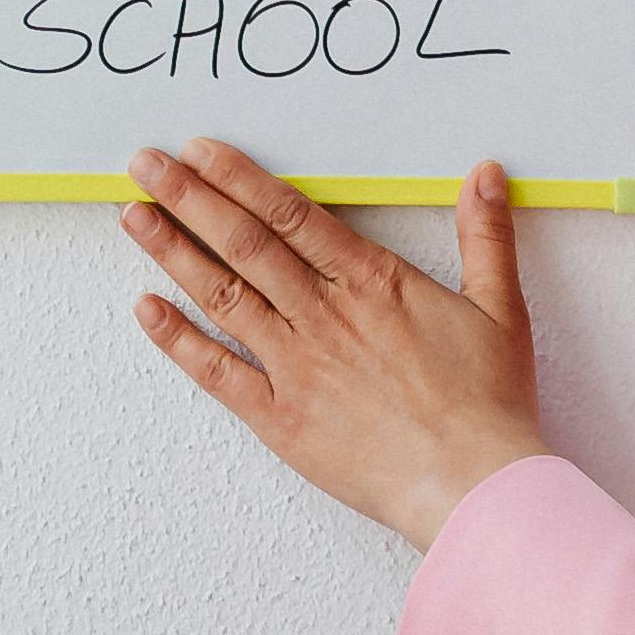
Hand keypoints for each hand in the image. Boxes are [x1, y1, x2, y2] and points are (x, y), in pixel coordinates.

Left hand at [123, 142, 545, 549]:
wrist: (472, 484)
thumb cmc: (486, 405)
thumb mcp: (500, 308)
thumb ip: (485, 236)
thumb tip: (486, 175)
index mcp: (370, 282)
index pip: (290, 215)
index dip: (238, 178)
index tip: (199, 151)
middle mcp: (322, 315)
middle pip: (243, 243)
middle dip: (188, 197)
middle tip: (145, 164)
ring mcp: (295, 365)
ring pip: (221, 296)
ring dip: (173, 253)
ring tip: (133, 217)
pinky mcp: (280, 418)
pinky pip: (217, 372)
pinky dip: (178, 340)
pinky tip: (146, 309)